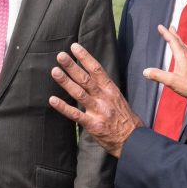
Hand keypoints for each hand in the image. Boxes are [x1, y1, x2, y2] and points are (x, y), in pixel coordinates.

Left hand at [49, 43, 142, 158]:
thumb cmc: (124, 119)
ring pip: (79, 93)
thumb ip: (104, 88)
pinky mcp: (93, 125)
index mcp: (111, 90)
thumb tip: (91, 75)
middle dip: (72, 66)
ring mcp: (98, 111)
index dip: (85, 57)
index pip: (97, 69)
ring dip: (66, 82)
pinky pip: (75, 114)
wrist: (134, 140)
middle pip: (86, 79)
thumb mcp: (118, 98)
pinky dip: (63, 107)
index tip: (74, 47)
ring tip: (54, 71)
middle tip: (61, 56)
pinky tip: (53, 100)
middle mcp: (104, 98)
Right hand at [143, 25, 186, 100]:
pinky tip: (181, 51)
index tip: (160, 26)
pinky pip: (185, 51)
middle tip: (169, 27)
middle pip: (179, 41)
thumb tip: (146, 71)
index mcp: (182, 57)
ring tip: (175, 35)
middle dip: (173, 33)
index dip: (166, 33)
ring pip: (183, 46)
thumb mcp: (172, 81)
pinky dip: (181, 46)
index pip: (173, 41)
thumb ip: (158, 76)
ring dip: (178, 39)